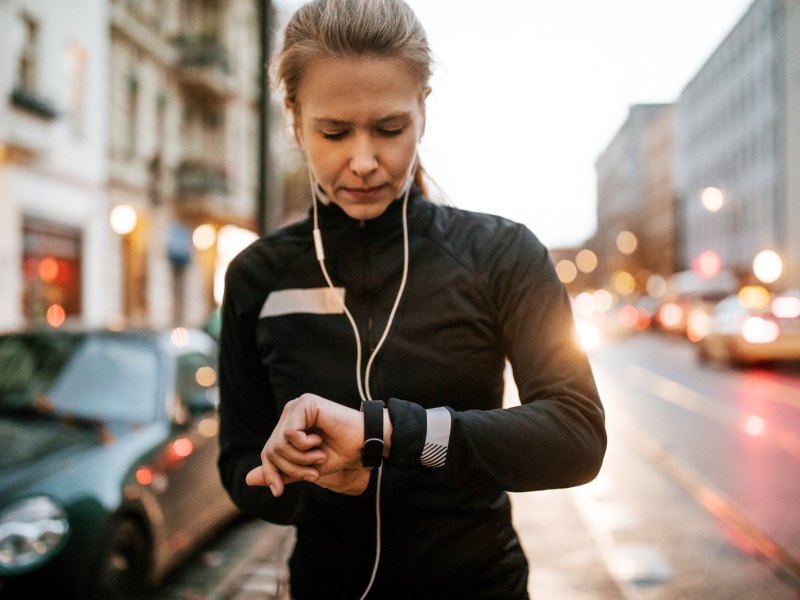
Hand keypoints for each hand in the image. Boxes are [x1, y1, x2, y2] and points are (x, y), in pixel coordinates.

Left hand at [245, 393, 364, 495]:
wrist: (364, 444)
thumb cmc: (339, 453)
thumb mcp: (305, 468)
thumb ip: (281, 471)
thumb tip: (247, 480)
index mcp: (288, 426)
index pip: (267, 452)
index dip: (271, 473)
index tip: (278, 492)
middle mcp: (290, 413)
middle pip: (271, 449)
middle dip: (291, 468)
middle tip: (312, 474)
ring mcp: (296, 407)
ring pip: (279, 443)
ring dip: (300, 459)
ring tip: (319, 456)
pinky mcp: (305, 404)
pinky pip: (290, 433)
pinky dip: (304, 445)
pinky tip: (318, 440)